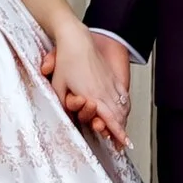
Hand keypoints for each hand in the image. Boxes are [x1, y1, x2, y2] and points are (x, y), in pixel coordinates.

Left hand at [52, 26, 132, 140]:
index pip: (109, 119)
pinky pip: (122, 95)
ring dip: (123, 120)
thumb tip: (65, 116)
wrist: (77, 39)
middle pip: (118, 116)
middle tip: (123, 144)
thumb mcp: (58, 86)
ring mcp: (109, 84)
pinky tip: (124, 110)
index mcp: (91, 96)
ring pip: (121, 107)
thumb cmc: (67, 60)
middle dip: (122, 132)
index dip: (117, 133)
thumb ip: (62, 104)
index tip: (124, 144)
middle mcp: (104, 91)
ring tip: (123, 132)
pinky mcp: (111, 77)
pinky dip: (124, 106)